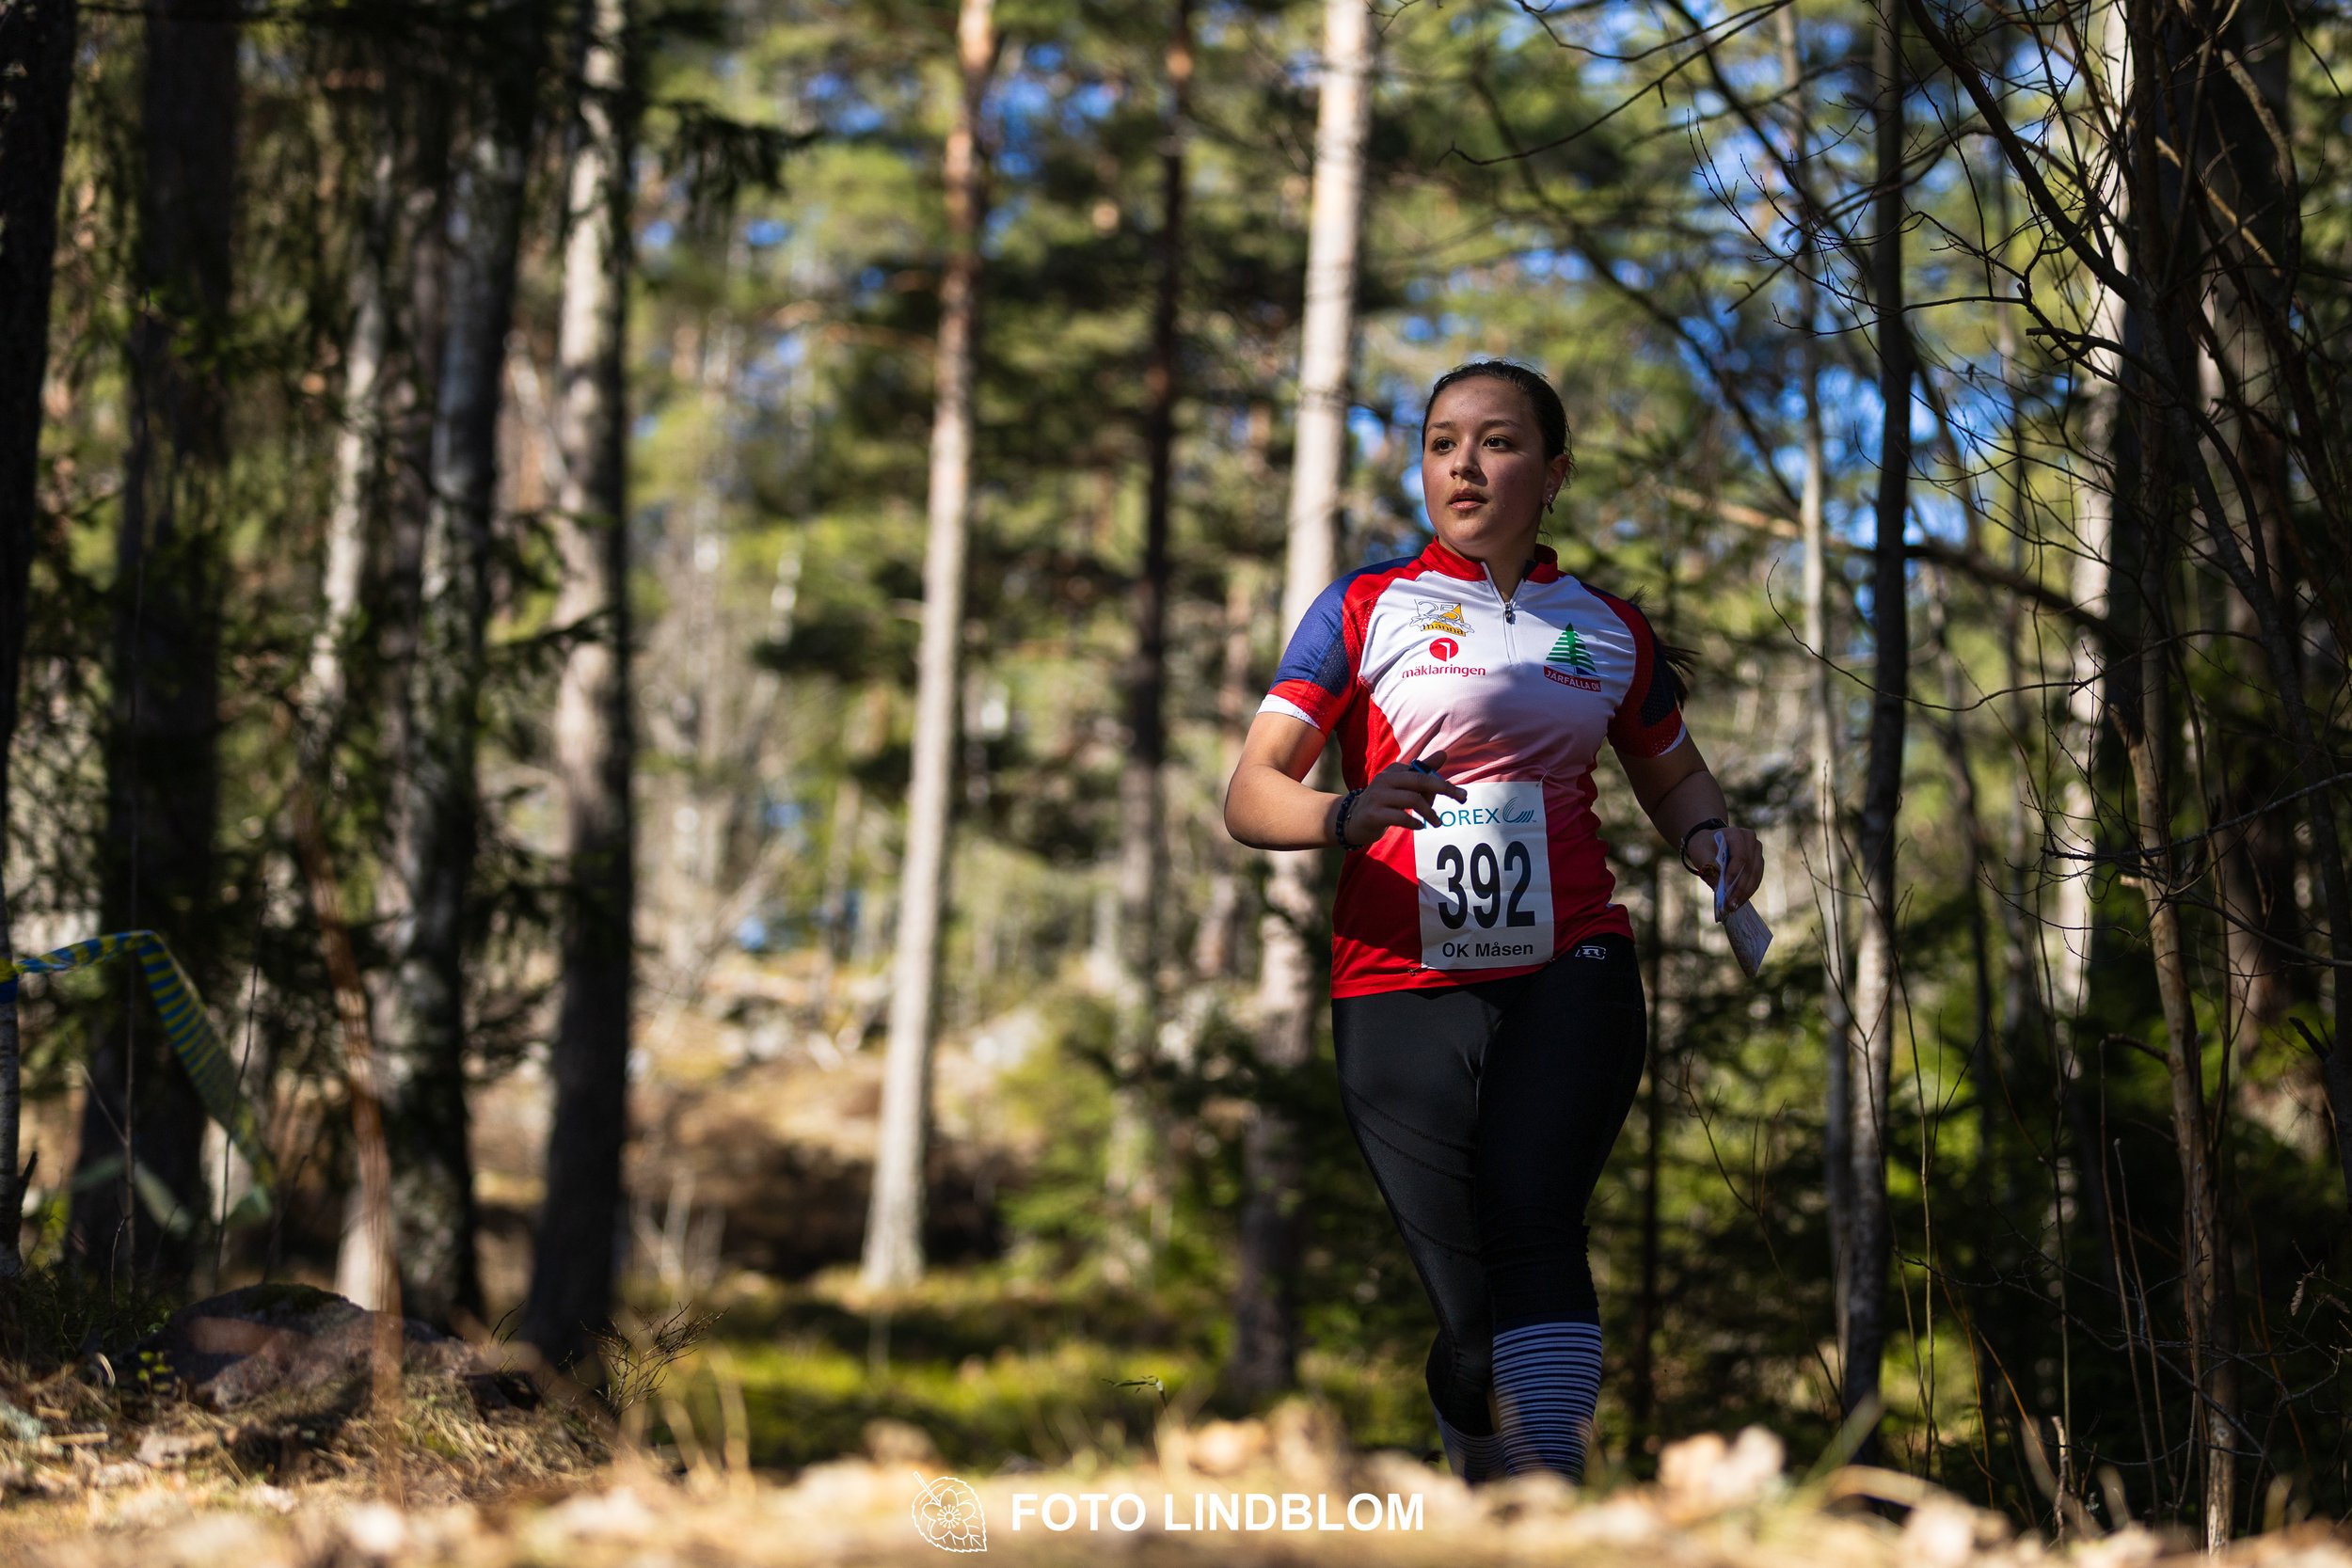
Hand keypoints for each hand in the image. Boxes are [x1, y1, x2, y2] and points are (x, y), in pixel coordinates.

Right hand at [1338, 750, 1468, 846]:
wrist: (1351, 819)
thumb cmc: (1383, 801)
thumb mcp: (1402, 785)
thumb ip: (1423, 772)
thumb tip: (1444, 754)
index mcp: (1394, 770)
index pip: (1424, 773)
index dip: (1444, 783)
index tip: (1461, 795)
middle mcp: (1385, 780)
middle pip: (1421, 781)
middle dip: (1444, 789)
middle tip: (1461, 800)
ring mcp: (1378, 797)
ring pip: (1412, 800)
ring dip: (1429, 812)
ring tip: (1437, 822)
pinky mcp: (1373, 814)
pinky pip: (1400, 817)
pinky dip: (1414, 823)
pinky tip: (1419, 826)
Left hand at [1692, 822, 1763, 913]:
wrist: (1709, 842)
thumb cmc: (1704, 847)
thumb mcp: (1700, 854)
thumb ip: (1709, 868)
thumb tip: (1719, 889)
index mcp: (1736, 834)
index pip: (1740, 857)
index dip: (1733, 875)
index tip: (1725, 891)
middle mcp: (1751, 840)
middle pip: (1749, 867)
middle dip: (1740, 889)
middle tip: (1730, 905)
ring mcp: (1757, 851)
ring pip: (1755, 875)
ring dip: (1745, 892)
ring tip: (1734, 907)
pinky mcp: (1758, 861)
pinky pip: (1756, 878)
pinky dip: (1748, 891)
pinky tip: (1739, 901)